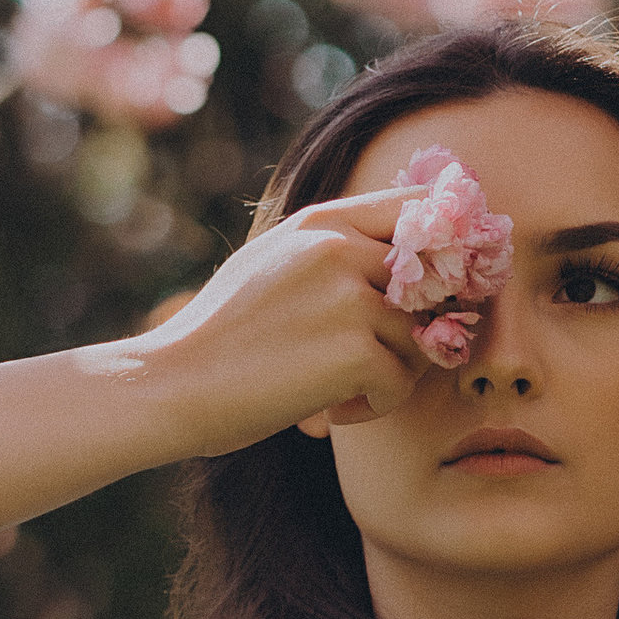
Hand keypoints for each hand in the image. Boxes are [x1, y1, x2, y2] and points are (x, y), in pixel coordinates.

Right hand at [131, 188, 435, 456]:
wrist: (172, 384)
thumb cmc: (219, 336)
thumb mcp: (273, 263)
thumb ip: (333, 250)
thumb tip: (407, 255)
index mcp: (322, 222)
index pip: (420, 207)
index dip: (446, 245)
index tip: (440, 284)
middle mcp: (341, 248)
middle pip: (432, 283)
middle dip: (416, 327)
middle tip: (377, 359)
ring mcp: (350, 297)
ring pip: (418, 340)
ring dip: (389, 375)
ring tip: (338, 389)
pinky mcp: (358, 350)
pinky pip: (400, 384)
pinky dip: (372, 407)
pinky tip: (329, 411)